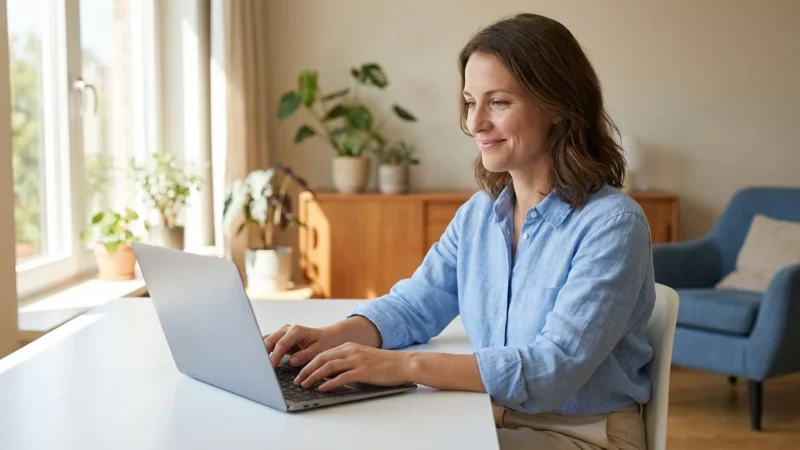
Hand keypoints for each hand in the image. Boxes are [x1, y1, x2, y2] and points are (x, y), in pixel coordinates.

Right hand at [263, 324, 342, 368]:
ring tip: (257, 365)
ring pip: (266, 341)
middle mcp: (286, 329)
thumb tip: (291, 361)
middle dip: (263, 354)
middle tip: (260, 369)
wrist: (327, 336)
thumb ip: (304, 356)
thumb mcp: (318, 351)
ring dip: (260, 352)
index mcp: (296, 331)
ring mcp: (281, 332)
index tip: (270, 368)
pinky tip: (259, 360)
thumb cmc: (324, 343)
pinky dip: (263, 350)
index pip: (281, 345)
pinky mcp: (279, 337)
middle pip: (269, 341)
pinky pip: (267, 342)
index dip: (274, 357)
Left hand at [294, 342, 409, 391]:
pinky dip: (329, 382)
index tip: (300, 372)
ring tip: (305, 385)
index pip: (323, 353)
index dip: (308, 363)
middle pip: (322, 358)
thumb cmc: (383, 364)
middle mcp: (350, 351)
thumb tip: (329, 374)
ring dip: (314, 376)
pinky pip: (342, 377)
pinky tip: (322, 388)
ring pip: (328, 366)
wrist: (402, 363)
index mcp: (348, 347)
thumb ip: (346, 363)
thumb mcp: (361, 359)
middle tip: (297, 380)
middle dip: (306, 369)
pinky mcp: (363, 371)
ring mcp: (357, 360)